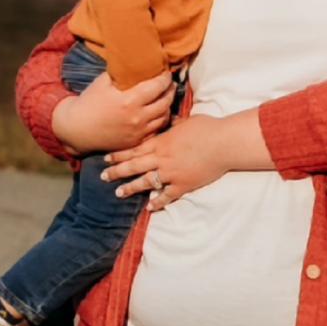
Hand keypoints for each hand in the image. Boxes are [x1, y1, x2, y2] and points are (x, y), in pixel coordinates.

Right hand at [51, 68, 174, 154]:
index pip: (158, 86)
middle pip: (166, 101)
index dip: (165, 77)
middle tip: (169, 83)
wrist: (76, 130)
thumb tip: (138, 59)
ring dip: (168, 105)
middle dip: (170, 90)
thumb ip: (122, 72)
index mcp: (129, 100)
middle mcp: (137, 117)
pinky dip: (160, 120)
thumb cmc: (89, 102)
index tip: (166, 71)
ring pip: (164, 117)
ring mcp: (138, 132)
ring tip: (166, 96)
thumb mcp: (104, 81)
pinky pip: (156, 130)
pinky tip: (158, 113)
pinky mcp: (136, 142)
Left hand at [102, 115, 230, 208]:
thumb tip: (169, 119)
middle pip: (134, 166)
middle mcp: (162, 158)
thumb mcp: (187, 121)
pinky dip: (157, 202)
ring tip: (119, 193)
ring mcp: (171, 173)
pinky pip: (166, 196)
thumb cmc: (207, 128)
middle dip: (117, 171)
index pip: (135, 149)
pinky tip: (149, 207)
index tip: (106, 158)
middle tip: (103, 177)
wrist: (223, 143)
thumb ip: (175, 123)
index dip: (119, 154)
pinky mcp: (183, 184)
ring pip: (145, 182)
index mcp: (162, 142)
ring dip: (131, 188)